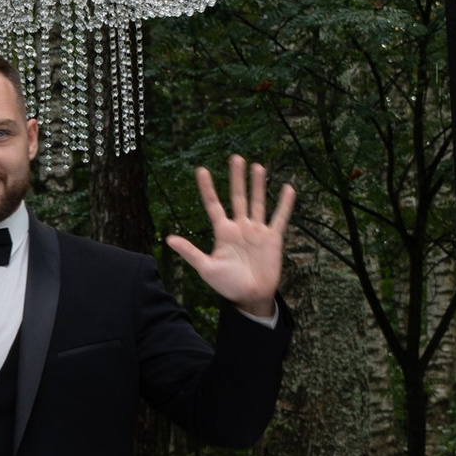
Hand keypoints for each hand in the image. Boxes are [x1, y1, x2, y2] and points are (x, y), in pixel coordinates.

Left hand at [166, 156, 295, 314]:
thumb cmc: (227, 285)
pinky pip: (279, 218)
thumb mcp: (206, 268)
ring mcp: (257, 231)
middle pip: (237, 197)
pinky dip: (284, 204)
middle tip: (235, 157)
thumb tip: (168, 239)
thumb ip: (190, 252)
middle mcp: (240, 227)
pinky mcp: (273, 238)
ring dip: (257, 185)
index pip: (213, 205)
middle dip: (236, 178)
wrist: (250, 298)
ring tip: (257, 166)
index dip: (208, 189)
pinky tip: (288, 188)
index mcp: (223, 232)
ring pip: (257, 202)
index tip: (201, 170)